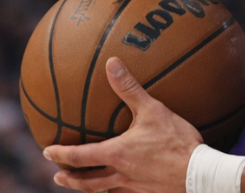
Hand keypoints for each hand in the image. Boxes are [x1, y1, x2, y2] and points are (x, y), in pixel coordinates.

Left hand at [44, 57, 202, 192]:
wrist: (198, 173)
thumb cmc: (176, 141)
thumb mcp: (153, 110)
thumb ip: (129, 88)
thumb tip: (111, 63)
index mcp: (116, 153)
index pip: (78, 156)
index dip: (60, 154)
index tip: (47, 151)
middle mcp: (119, 173)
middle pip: (86, 181)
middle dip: (69, 179)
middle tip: (57, 176)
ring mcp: (133, 186)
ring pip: (103, 190)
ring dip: (87, 188)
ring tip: (82, 186)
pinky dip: (115, 191)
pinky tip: (121, 187)